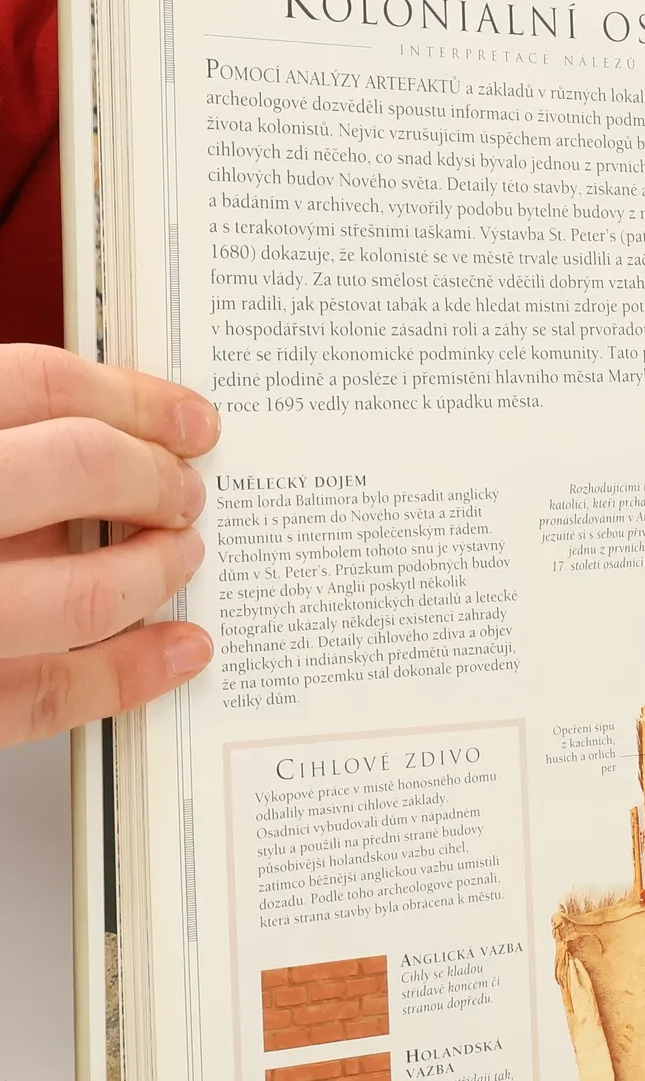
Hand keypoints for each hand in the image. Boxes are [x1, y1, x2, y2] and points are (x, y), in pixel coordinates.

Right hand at [0, 345, 218, 746]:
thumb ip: (6, 447)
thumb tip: (104, 437)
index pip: (38, 385)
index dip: (134, 398)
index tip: (191, 420)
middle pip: (79, 468)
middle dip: (157, 477)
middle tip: (189, 494)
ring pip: (84, 591)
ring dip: (158, 572)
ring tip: (182, 559)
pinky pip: (50, 695)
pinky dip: (131, 672)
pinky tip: (183, 648)